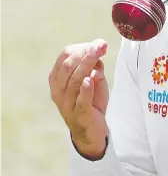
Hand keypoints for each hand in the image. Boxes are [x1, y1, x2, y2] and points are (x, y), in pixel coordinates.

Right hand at [49, 38, 108, 158]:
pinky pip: (81, 100)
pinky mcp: (80, 115)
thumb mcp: (94, 82)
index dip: (81, 47)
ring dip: (87, 64)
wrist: (91, 132)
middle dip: (85, 53)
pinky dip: (85, 89)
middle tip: (101, 45)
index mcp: (57, 79)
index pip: (65, 57)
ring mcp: (67, 103)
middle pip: (69, 66)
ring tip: (98, 53)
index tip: (98, 43)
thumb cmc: (91, 103)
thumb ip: (95, 68)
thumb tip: (98, 54)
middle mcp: (58, 90)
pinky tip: (90, 78)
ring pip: (74, 80)